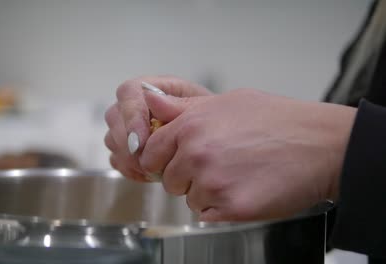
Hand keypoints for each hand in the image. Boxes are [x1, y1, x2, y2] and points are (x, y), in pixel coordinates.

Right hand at [104, 76, 211, 180]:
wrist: (212, 139)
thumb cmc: (209, 121)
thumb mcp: (203, 110)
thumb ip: (178, 105)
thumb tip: (151, 97)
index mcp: (154, 88)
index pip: (129, 92)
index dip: (131, 117)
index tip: (140, 142)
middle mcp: (135, 104)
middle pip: (115, 117)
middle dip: (129, 145)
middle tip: (148, 164)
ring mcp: (127, 125)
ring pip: (112, 140)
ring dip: (130, 159)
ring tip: (155, 170)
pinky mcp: (125, 147)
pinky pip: (116, 159)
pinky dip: (131, 170)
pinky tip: (150, 175)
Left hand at [139, 88, 355, 220]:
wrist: (320, 144)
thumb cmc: (278, 120)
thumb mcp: (226, 101)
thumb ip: (183, 107)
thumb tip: (150, 102)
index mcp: (190, 125)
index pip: (150, 154)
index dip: (162, 161)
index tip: (174, 163)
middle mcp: (196, 154)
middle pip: (169, 180)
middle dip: (186, 178)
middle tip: (217, 167)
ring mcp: (213, 182)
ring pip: (190, 199)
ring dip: (207, 194)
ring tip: (236, 176)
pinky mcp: (231, 207)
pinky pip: (208, 216)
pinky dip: (222, 209)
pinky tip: (244, 190)